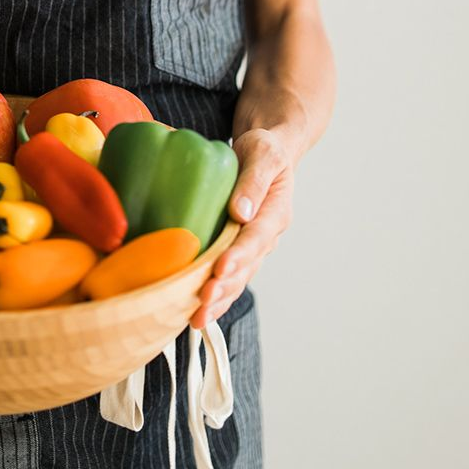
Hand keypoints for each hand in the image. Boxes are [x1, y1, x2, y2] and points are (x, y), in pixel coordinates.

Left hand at [188, 129, 294, 328]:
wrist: (268, 151)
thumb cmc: (264, 149)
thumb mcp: (263, 153)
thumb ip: (254, 180)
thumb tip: (241, 211)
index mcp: (276, 213)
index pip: (256, 238)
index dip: (239, 256)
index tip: (220, 269)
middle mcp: (265, 236)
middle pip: (246, 267)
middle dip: (224, 288)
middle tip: (202, 304)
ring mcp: (252, 246)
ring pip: (237, 279)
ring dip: (218, 300)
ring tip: (197, 318)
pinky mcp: (237, 248)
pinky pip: (227, 276)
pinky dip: (213, 294)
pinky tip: (193, 311)